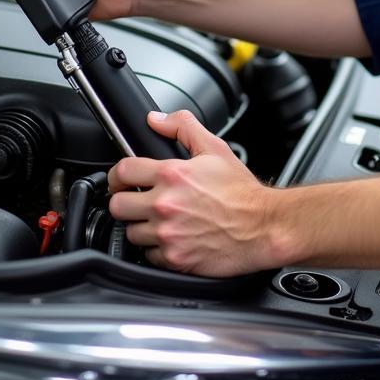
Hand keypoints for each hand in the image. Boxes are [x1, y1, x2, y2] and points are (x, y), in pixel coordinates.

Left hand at [108, 110, 276, 275]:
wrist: (262, 227)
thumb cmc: (241, 193)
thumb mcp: (215, 148)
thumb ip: (182, 127)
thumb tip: (156, 120)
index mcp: (172, 175)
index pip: (122, 172)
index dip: (118, 174)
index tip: (122, 179)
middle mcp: (165, 205)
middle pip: (117, 206)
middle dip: (126, 202)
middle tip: (138, 201)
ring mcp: (167, 234)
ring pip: (131, 233)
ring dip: (141, 227)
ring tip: (160, 221)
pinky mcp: (174, 259)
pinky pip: (148, 255)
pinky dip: (157, 249)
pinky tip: (173, 238)